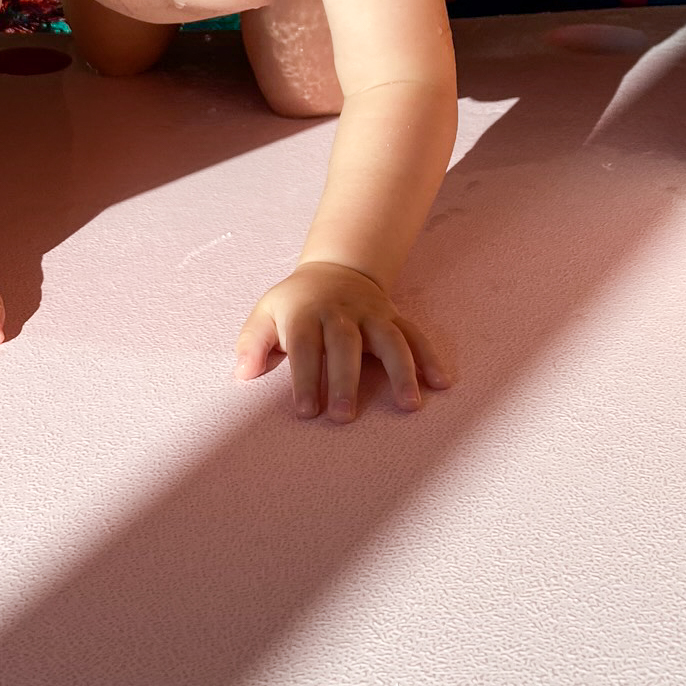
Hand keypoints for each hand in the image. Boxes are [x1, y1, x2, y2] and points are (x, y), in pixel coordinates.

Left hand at [234, 261, 453, 422]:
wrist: (335, 269)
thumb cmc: (295, 303)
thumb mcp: (266, 312)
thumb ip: (252, 342)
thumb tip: (244, 372)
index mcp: (306, 312)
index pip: (304, 346)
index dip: (304, 377)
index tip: (305, 411)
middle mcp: (341, 312)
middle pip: (345, 344)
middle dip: (345, 380)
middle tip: (344, 416)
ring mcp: (372, 314)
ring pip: (389, 339)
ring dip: (401, 371)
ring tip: (410, 404)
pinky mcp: (394, 318)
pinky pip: (415, 335)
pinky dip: (429, 358)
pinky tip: (441, 383)